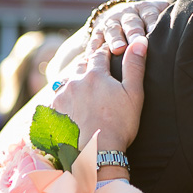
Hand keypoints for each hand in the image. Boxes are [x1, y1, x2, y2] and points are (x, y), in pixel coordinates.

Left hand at [52, 36, 147, 151]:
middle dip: (89, 66)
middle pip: (81, 66)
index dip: (106, 53)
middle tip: (96, 71)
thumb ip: (134, 65)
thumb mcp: (134, 93)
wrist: (96, 152)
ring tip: (83, 90)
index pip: (100, 55)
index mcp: (96, 74)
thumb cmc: (120, 124)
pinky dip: (63, 100)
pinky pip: (56, 99)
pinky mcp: (53, 112)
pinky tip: (70, 107)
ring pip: (67, 81)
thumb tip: (139, 40)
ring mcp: (62, 97)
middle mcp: (75, 81)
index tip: (110, 53)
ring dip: (75, 82)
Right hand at [92, 0, 167, 54]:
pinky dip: (93, 47)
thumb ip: (172, 19)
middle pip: (131, 23)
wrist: (122, 15)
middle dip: (134, 33)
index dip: (152, 22)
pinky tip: (91, 56)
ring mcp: (112, 21)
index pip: (150, 15)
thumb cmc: (150, 23)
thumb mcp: (160, 15)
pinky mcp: (98, 31)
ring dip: (114, 39)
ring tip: (117, 50)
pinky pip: (95, 39)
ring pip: (112, 30)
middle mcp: (128, 14)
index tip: (155, 32)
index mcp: (145, 9)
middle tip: (137, 43)